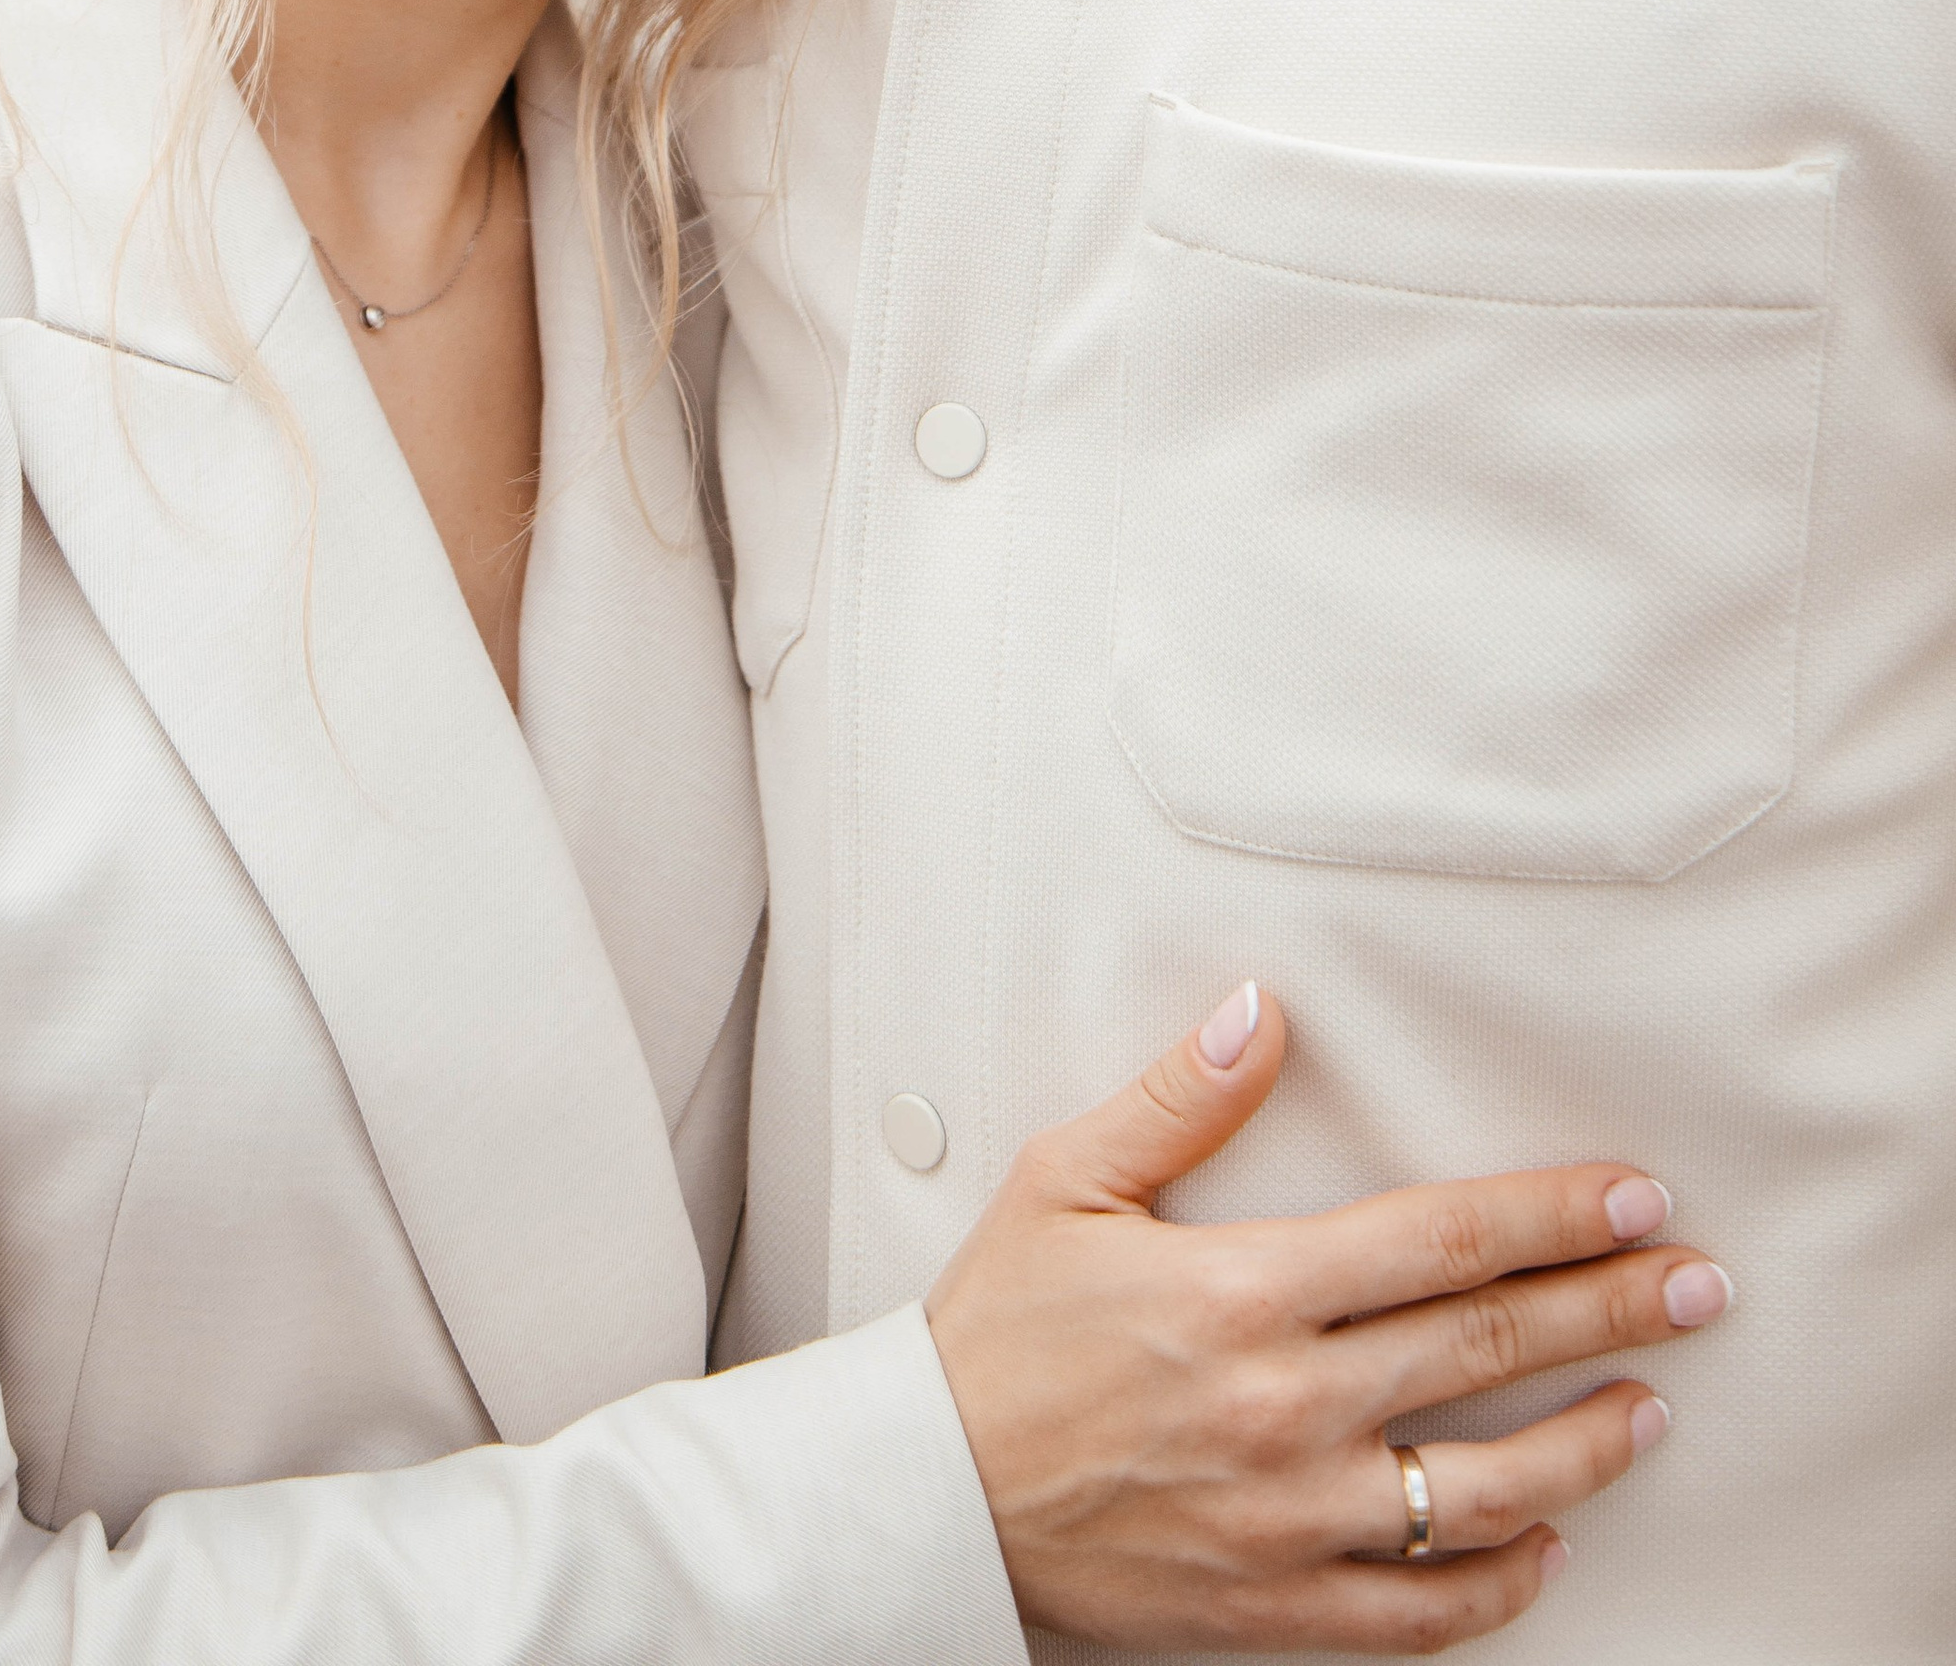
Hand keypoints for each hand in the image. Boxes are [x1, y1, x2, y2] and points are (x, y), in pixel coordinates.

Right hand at [924, 986, 1725, 1650]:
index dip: (1547, 1216)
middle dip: (1611, 1308)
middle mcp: (1283, 1407)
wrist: (924, 1502)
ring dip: (1588, 1447)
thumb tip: (1257, 1014)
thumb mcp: (1063, 1185)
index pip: (1436, 1243)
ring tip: (1651, 1408)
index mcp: (1238, 1295)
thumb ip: (1173, 1099)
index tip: (1629, 1197)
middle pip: (1488, 1350)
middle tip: (1697, 1284)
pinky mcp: (1278, 1606)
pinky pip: (1425, 1611)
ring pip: (1484, 1489)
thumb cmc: (991, 1338)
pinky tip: (1547, 1544)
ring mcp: (1290, 1519)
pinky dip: (1502, 1582)